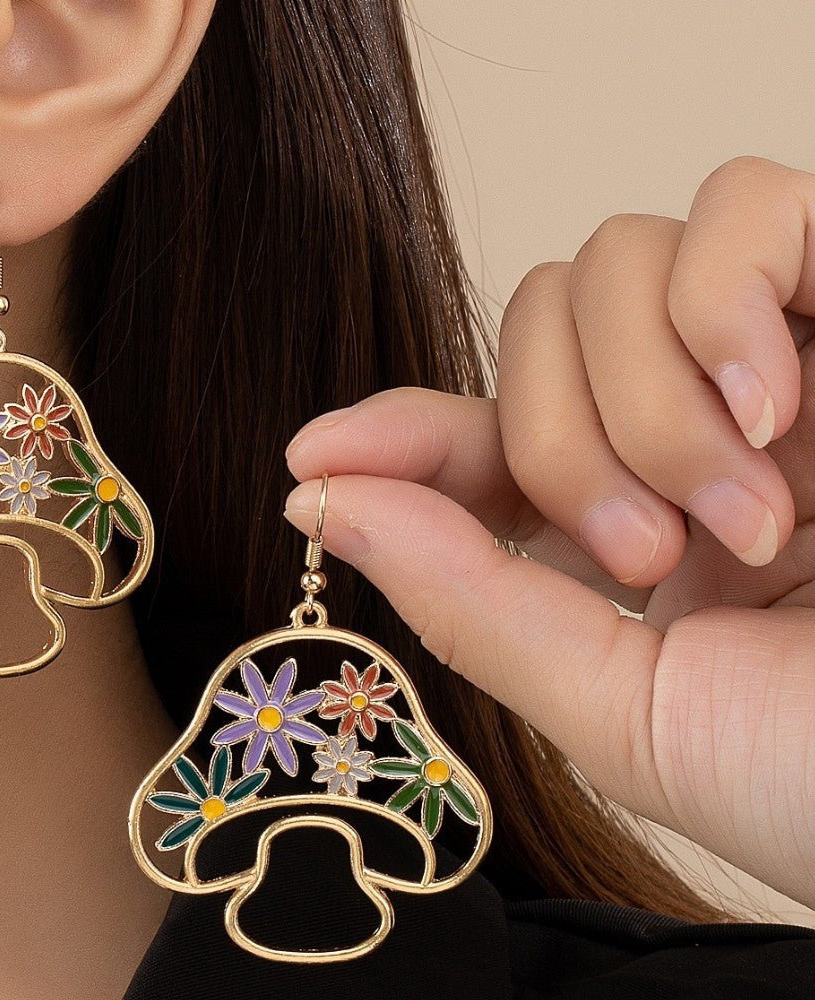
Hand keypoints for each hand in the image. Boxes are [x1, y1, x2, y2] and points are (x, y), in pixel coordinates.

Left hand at [283, 156, 814, 913]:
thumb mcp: (619, 713)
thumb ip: (470, 605)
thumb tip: (322, 501)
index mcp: (642, 531)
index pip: (487, 435)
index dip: (398, 435)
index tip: (313, 458)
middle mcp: (704, 430)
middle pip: (535, 326)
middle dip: (555, 441)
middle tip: (641, 555)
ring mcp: (787, 358)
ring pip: (618, 261)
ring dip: (640, 396)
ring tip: (737, 515)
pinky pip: (747, 204)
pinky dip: (722, 300)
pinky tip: (769, 410)